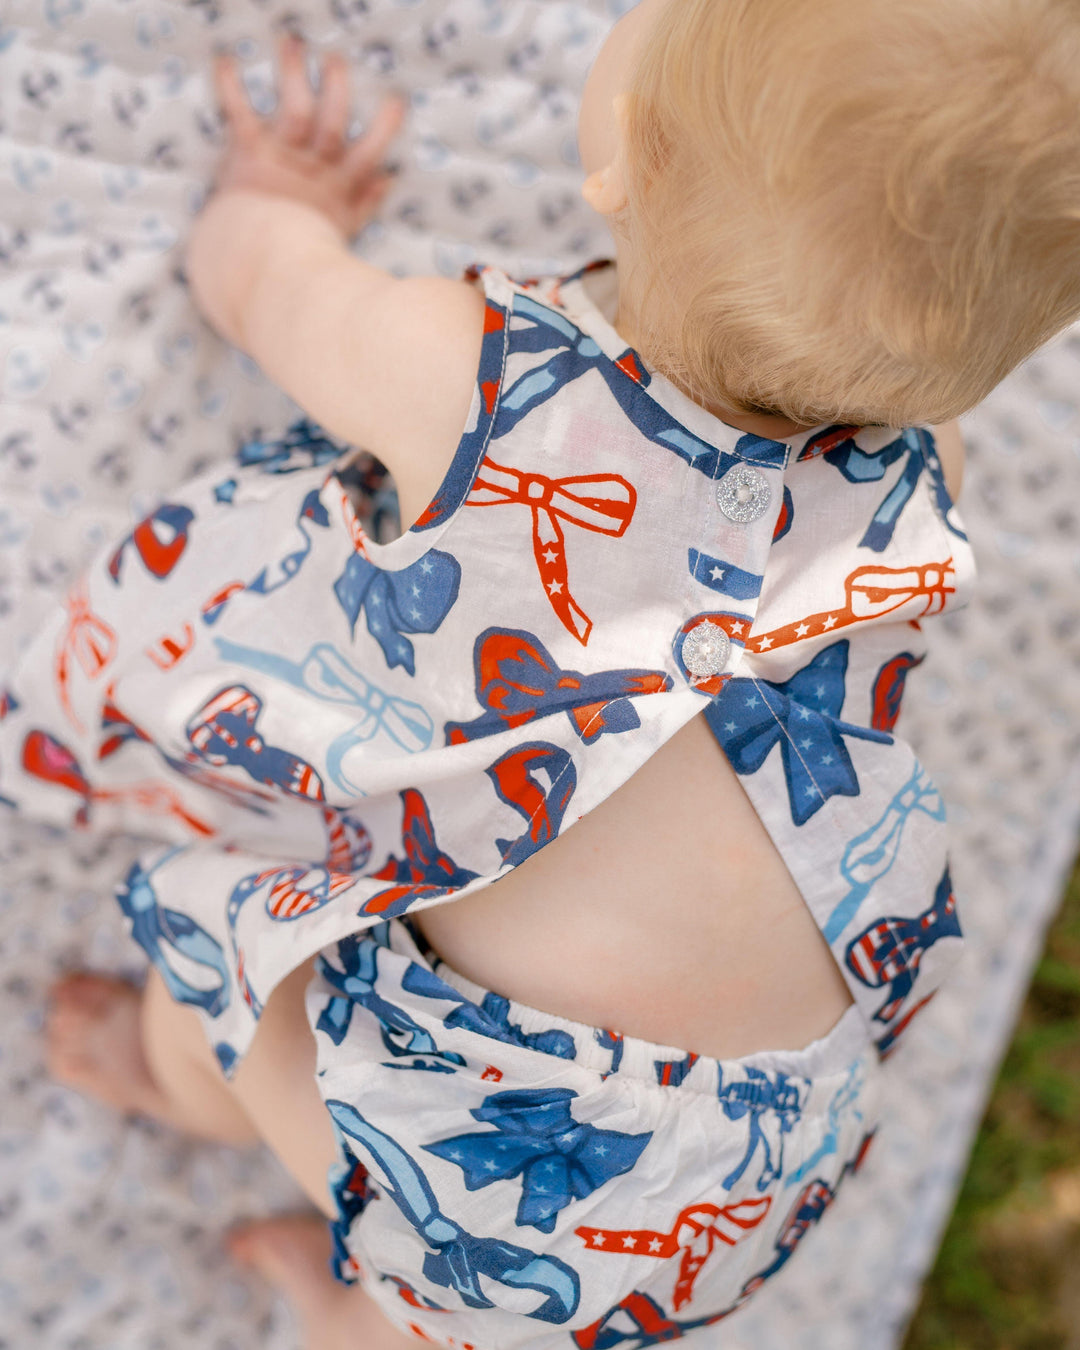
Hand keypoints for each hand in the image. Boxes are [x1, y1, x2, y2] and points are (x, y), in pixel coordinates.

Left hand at [211, 32, 405, 238]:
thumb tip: (390, 178)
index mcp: (338, 183)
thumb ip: (366, 202)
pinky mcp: (250, 153)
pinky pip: (241, 114)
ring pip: (296, 108)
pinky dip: (230, 86)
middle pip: (332, 120)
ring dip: (294, 73)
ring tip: (292, 43)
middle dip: (335, 88)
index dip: (384, 127)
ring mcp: (283, 157)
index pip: (368, 151)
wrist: (263, 264)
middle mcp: (314, 165)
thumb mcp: (343, 229)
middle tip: (335, 60)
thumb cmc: (304, 251)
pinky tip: (225, 60)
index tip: (397, 100)